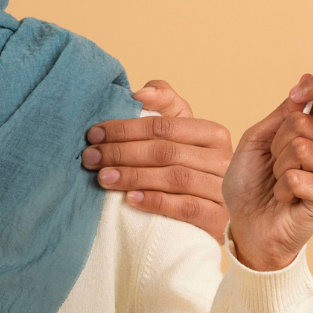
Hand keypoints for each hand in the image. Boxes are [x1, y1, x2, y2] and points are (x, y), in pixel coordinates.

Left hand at [82, 79, 232, 238]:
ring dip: (133, 176)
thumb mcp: (178, 129)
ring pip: (175, 178)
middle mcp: (222, 160)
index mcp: (212, 133)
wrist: (206, 211)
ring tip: (103, 177)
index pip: (163, 126)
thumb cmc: (185, 165)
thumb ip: (163, 101)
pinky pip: (186, 208)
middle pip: (166, 152)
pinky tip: (130, 199)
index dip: (125, 129)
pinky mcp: (217, 218)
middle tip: (91, 158)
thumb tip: (141, 94)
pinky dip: (156, 202)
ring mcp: (222, 190)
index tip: (94, 134)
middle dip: (122, 153)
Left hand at [223, 74, 312, 271]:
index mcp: (311, 131)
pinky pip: (299, 176)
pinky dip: (283, 188)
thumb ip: (280, 115)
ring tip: (278, 183)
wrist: (246, 226)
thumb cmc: (250, 186)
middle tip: (272, 166)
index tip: (300, 90)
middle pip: (302, 122)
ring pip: (300, 147)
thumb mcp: (255, 142)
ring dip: (278, 167)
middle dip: (276, 144)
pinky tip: (286, 199)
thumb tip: (302, 88)